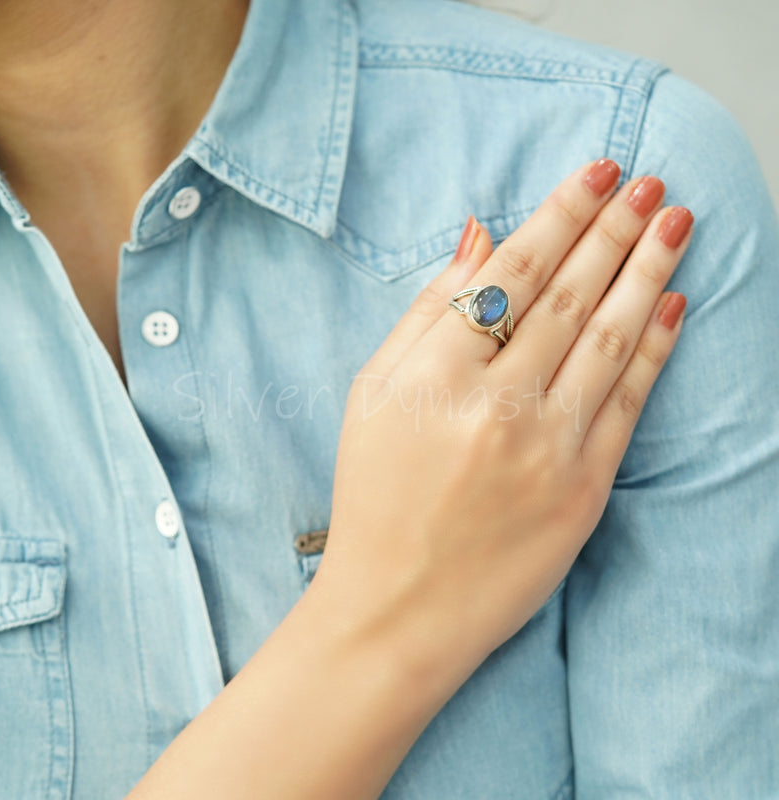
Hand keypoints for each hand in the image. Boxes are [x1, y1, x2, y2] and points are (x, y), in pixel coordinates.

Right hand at [317, 159, 691, 679]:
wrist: (400, 606)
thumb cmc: (375, 495)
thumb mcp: (372, 394)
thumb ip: (425, 311)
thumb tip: (477, 235)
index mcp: (432, 376)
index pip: (510, 272)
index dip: (559, 215)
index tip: (594, 173)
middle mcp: (493, 405)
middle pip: (567, 295)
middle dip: (612, 228)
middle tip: (648, 180)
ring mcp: (545, 449)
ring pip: (608, 337)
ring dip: (646, 269)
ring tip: (674, 220)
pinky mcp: (583, 490)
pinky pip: (628, 402)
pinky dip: (656, 347)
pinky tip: (674, 300)